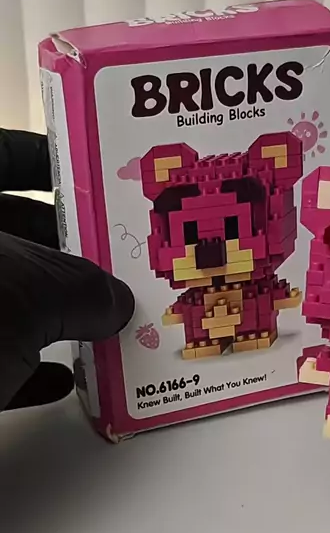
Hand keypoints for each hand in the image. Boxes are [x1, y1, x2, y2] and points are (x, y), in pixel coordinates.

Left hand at [0, 128, 133, 410]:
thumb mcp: (27, 294)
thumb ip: (81, 288)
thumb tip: (115, 299)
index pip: (1, 155)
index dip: (48, 160)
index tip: (91, 176)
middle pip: (8, 234)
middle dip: (62, 250)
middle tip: (113, 260)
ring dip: (48, 311)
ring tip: (102, 318)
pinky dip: (19, 366)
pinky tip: (56, 377)